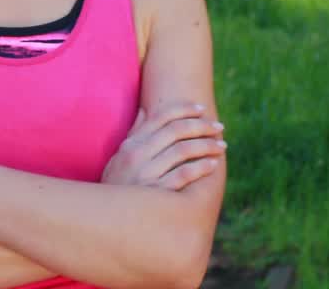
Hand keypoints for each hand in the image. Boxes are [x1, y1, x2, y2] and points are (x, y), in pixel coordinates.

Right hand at [101, 101, 225, 190]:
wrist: (107, 218)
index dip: (185, 109)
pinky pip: (184, 175)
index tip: (202, 109)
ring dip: (207, 145)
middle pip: (176, 130)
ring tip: (221, 145)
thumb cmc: (117, 185)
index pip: (161, 117)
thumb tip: (145, 110)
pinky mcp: (156, 192)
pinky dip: (201, 167)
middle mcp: (137, 155)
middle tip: (219, 127)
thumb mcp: (118, 157)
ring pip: (183, 150)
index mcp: (131, 144)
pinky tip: (213, 164)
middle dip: (202, 126)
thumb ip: (134, 134)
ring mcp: (146, 173)